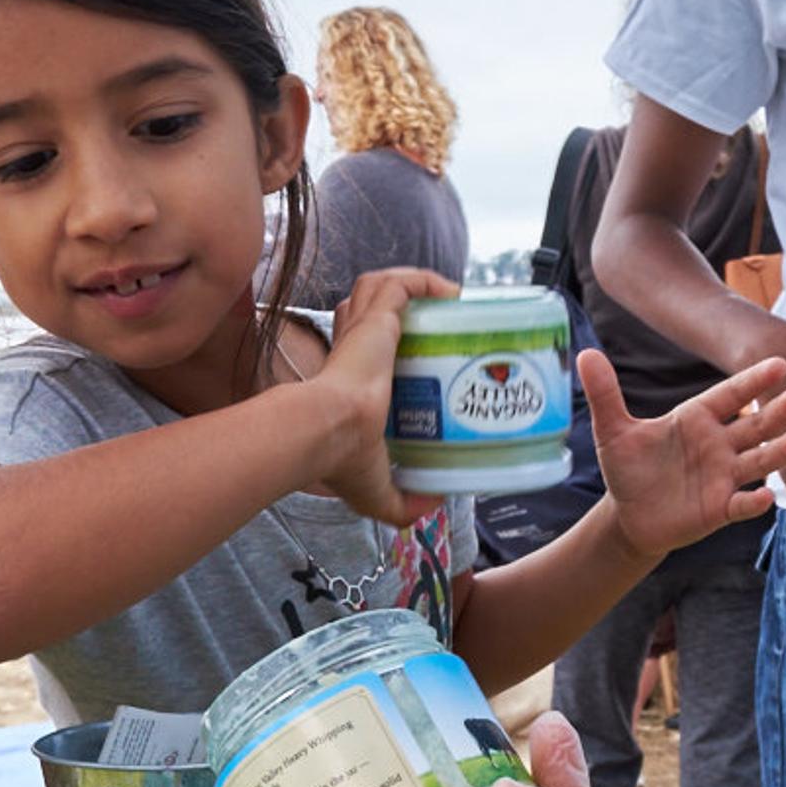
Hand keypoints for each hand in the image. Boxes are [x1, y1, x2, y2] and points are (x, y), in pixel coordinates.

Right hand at [301, 268, 458, 527]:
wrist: (331, 431)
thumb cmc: (344, 457)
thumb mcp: (377, 491)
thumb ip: (403, 503)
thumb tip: (432, 505)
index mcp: (344, 377)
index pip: (356, 344)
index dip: (384, 344)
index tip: (418, 355)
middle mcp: (350, 345)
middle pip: (370, 309)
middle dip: (402, 310)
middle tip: (439, 327)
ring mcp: (362, 328)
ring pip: (382, 287)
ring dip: (413, 286)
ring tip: (448, 301)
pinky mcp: (378, 318)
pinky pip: (403, 284)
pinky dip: (428, 282)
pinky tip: (454, 293)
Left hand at [593, 351, 785, 561]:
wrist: (629, 516)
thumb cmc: (628, 468)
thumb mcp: (613, 431)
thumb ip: (605, 394)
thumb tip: (585, 355)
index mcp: (697, 419)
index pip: (730, 395)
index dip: (753, 381)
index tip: (779, 363)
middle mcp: (718, 445)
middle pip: (754, 425)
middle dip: (777, 412)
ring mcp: (723, 477)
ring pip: (758, 461)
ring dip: (780, 451)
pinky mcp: (720, 509)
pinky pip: (741, 504)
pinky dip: (754, 502)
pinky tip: (767, 498)